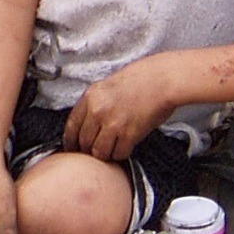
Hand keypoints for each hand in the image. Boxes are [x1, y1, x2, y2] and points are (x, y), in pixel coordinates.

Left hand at [64, 57, 178, 162]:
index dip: (70, 141)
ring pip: (99, 152)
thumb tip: (85, 125)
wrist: (163, 80)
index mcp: (90, 97)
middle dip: (87, 150)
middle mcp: (98, 111)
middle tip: (94, 151)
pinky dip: (121, 154)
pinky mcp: (129, 134)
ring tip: (112, 149)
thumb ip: (94, 104)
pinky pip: (118, 154)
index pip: (71, 126)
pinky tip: (125, 147)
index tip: (72, 148)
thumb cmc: (140, 80)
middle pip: (83, 142)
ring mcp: (113, 123)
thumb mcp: (107, 86)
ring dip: (105, 154)